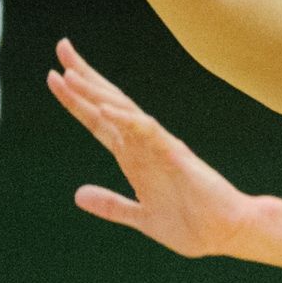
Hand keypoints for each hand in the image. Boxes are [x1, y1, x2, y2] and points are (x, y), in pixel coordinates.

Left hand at [47, 39, 259, 257]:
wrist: (227, 233)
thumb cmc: (192, 225)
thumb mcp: (140, 217)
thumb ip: (110, 205)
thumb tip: (78, 195)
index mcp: (134, 158)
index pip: (99, 121)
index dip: (77, 100)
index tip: (55, 78)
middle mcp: (143, 146)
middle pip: (108, 104)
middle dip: (84, 78)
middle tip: (61, 48)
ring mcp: (159, 148)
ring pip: (123, 112)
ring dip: (96, 94)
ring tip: (69, 74)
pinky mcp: (175, 155)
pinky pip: (147, 132)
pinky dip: (125, 120)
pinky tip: (104, 109)